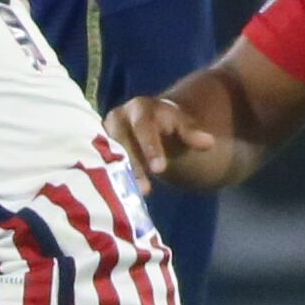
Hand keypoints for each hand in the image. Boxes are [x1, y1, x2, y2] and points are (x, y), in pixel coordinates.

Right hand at [108, 91, 225, 187]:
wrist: (149, 121)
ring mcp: (103, 133)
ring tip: (131, 196)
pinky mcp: (96, 147)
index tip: (159, 169)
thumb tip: (208, 142)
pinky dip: (108, 179)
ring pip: (108, 155)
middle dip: (134, 166)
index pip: (144, 126)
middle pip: (122, 142)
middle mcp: (117, 117)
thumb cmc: (168, 125)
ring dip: (119, 176)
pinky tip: (117, 196)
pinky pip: (99, 163)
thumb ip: (192, 133)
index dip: (150, 147)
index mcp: (140, 107)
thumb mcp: (182, 125)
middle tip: (146, 189)